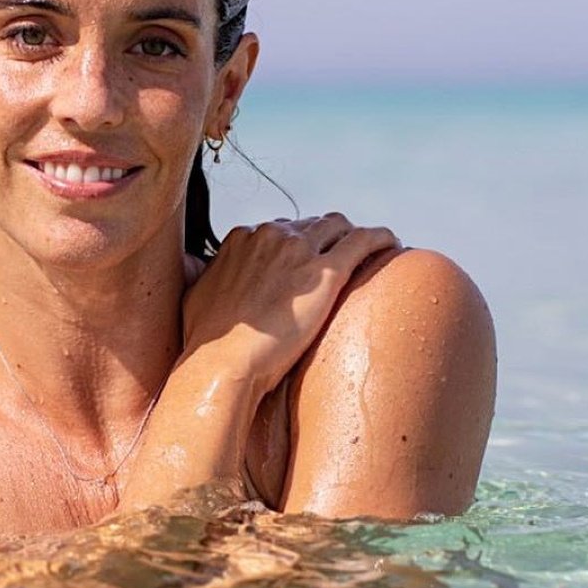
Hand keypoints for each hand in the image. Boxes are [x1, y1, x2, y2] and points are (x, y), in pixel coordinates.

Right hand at [181, 214, 399, 393]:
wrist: (221, 363)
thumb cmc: (206, 342)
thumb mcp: (196, 296)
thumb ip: (204, 276)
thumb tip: (200, 273)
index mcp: (242, 238)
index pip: (280, 229)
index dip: (297, 244)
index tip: (307, 260)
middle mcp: (270, 234)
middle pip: (311, 224)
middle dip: (327, 239)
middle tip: (341, 258)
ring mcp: (299, 251)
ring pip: (339, 226)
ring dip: (354, 235)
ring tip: (371, 250)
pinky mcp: (325, 272)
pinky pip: (363, 241)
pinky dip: (380, 238)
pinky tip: (391, 243)